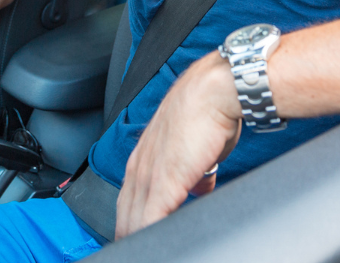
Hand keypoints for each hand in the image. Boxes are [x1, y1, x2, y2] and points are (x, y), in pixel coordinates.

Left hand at [115, 53, 240, 238]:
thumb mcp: (196, 146)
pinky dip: (151, 236)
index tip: (135, 238)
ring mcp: (150, 175)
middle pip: (124, 216)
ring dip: (138, 238)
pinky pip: (151, 220)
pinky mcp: (166, 182)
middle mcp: (140, 166)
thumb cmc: (207, 110)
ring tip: (144, 254)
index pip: (127, 201)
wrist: (214, 91)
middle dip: (128, 236)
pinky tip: (154, 248)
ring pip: (133, 221)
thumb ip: (194, 172)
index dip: (130, 223)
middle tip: (136, 252)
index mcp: (143, 157)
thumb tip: (200, 188)